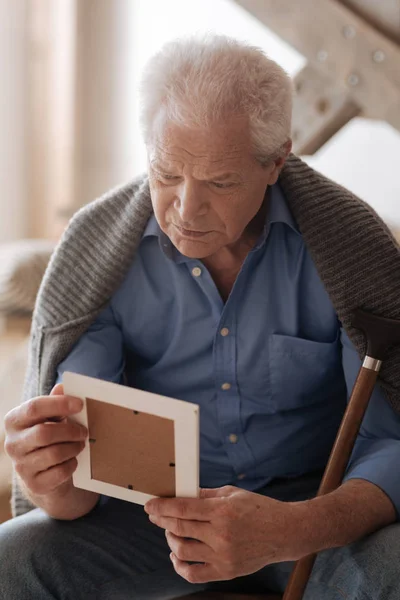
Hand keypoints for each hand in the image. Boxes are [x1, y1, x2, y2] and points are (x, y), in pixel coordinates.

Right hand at [4, 383, 87, 496]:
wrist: (42, 473)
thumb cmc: (47, 437)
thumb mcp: (49, 417)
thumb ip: (55, 402)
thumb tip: (63, 386)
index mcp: (14, 421)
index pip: (34, 408)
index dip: (59, 404)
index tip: (80, 404)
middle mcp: (12, 444)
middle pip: (44, 433)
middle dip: (70, 430)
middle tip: (85, 430)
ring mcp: (21, 466)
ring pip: (54, 454)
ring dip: (74, 447)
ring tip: (81, 444)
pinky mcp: (34, 484)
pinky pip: (60, 472)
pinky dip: (72, 464)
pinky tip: (73, 460)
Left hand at [145, 485, 307, 583]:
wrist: (285, 533)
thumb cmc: (260, 509)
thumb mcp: (233, 493)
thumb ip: (207, 495)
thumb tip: (184, 493)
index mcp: (222, 511)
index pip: (182, 509)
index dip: (162, 507)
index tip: (149, 505)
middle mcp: (221, 535)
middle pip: (179, 528)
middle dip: (162, 521)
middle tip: (155, 516)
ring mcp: (223, 556)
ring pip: (183, 551)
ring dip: (171, 541)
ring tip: (171, 533)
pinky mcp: (226, 572)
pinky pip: (194, 574)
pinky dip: (180, 566)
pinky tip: (177, 555)